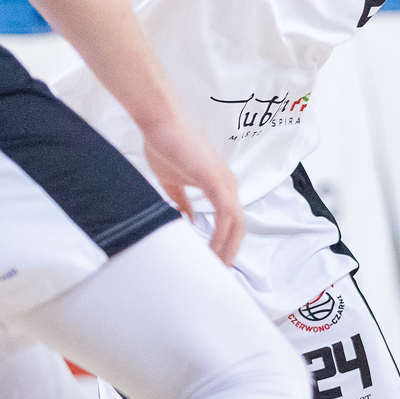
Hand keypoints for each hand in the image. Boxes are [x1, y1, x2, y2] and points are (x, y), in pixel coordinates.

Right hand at [139, 115, 244, 265]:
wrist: (161, 125)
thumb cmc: (166, 148)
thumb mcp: (174, 183)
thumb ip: (183, 202)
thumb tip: (188, 220)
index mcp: (221, 186)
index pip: (230, 221)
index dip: (226, 243)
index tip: (214, 262)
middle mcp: (229, 185)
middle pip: (238, 227)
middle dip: (230, 251)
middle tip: (217, 273)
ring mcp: (225, 182)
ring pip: (235, 224)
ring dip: (227, 248)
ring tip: (215, 268)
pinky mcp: (216, 181)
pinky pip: (226, 214)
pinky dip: (221, 234)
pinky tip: (211, 250)